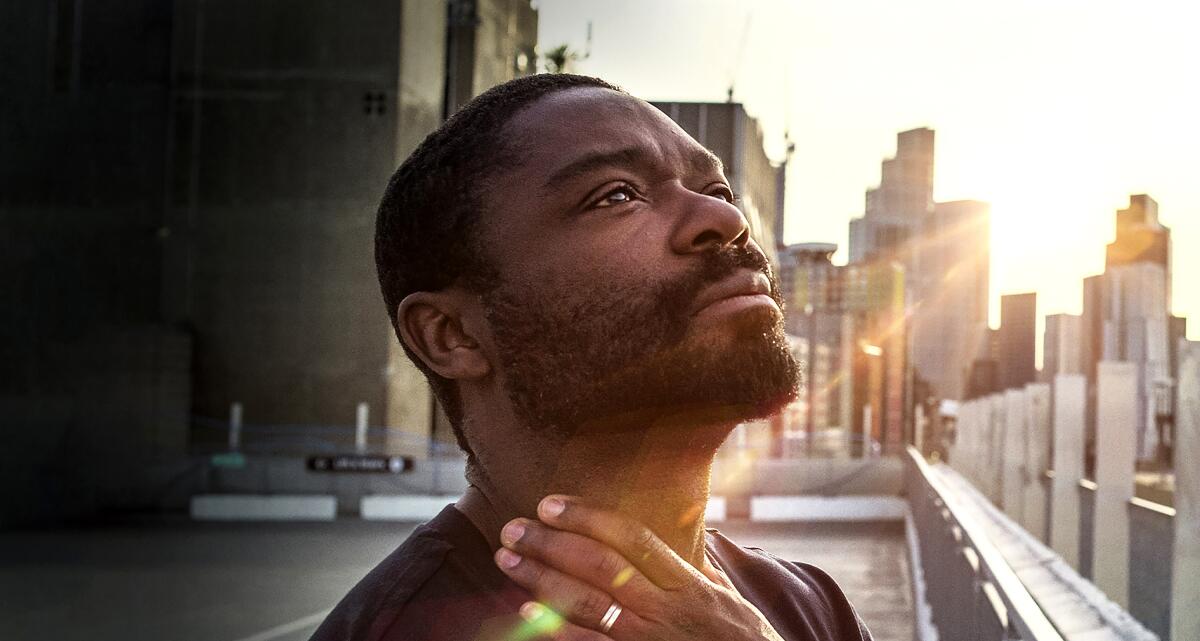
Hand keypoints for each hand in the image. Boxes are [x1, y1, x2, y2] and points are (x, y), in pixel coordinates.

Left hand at [493, 495, 784, 640]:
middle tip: (512, 527)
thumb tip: (686, 529)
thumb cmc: (743, 640)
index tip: (549, 503)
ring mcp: (647, 640)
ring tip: (507, 559)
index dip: (587, 517)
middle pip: (598, 566)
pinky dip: (554, 630)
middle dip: (550, 543)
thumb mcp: (727, 596)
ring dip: (540, 579)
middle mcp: (665, 609)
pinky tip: (526, 612)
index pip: (632, 538)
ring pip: (585, 605)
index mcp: (686, 583)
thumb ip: (699, 566)